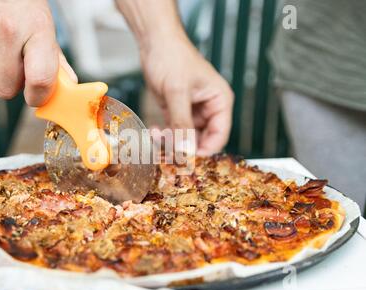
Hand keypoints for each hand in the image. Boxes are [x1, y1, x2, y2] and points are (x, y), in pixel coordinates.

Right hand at [0, 0, 76, 105]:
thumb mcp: (40, 20)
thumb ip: (53, 55)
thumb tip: (68, 83)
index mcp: (36, 28)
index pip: (40, 80)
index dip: (37, 96)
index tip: (35, 96)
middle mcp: (6, 31)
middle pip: (5, 89)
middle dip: (9, 82)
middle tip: (11, 61)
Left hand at [140, 34, 233, 155]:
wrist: (154, 43)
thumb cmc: (172, 58)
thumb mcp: (177, 92)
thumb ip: (182, 123)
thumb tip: (186, 150)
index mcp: (219, 102)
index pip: (219, 136)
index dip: (205, 151)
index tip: (188, 160)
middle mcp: (208, 109)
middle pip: (202, 140)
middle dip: (185, 147)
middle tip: (168, 153)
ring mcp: (192, 112)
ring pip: (185, 138)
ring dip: (171, 142)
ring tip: (157, 136)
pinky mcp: (176, 112)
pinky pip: (173, 131)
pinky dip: (164, 135)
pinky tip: (154, 131)